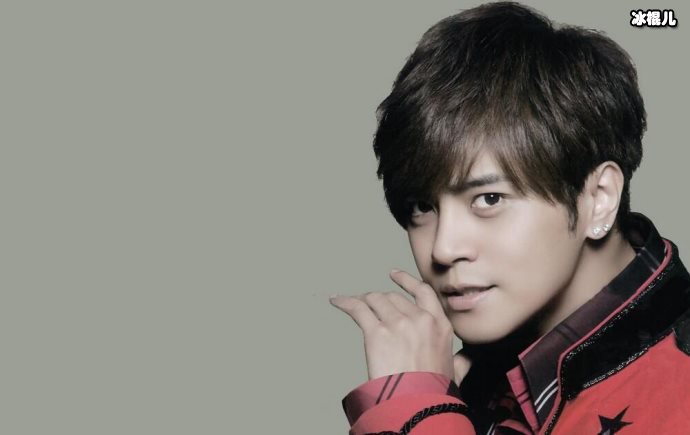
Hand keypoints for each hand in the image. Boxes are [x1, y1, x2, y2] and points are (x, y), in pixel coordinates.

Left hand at [331, 270, 469, 383]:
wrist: (418, 405)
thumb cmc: (435, 392)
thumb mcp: (455, 372)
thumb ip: (461, 361)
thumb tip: (468, 358)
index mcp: (440, 325)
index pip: (422, 292)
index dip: (406, 281)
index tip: (394, 275)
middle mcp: (420, 319)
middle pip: (393, 297)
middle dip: (379, 300)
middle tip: (368, 305)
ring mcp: (398, 324)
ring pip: (375, 300)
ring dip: (362, 301)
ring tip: (352, 303)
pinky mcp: (376, 333)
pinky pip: (357, 309)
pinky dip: (345, 302)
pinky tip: (337, 300)